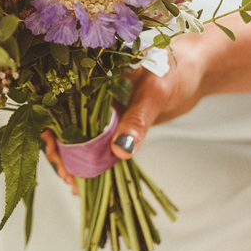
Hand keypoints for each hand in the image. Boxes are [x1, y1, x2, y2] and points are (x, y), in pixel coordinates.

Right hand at [41, 35, 211, 190]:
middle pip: (65, 122)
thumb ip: (137, 120)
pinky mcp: (118, 121)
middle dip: (60, 150)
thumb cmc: (178, 68)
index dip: (51, 125)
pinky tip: (89, 177)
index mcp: (94, 75)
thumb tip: (120, 150)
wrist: (199, 69)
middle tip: (67, 175)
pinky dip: (93, 159)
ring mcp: (104, 108)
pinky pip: (99, 142)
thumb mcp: (155, 93)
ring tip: (75, 183)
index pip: (60, 100)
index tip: (54, 149)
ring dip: (74, 158)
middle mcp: (93, 91)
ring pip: (80, 135)